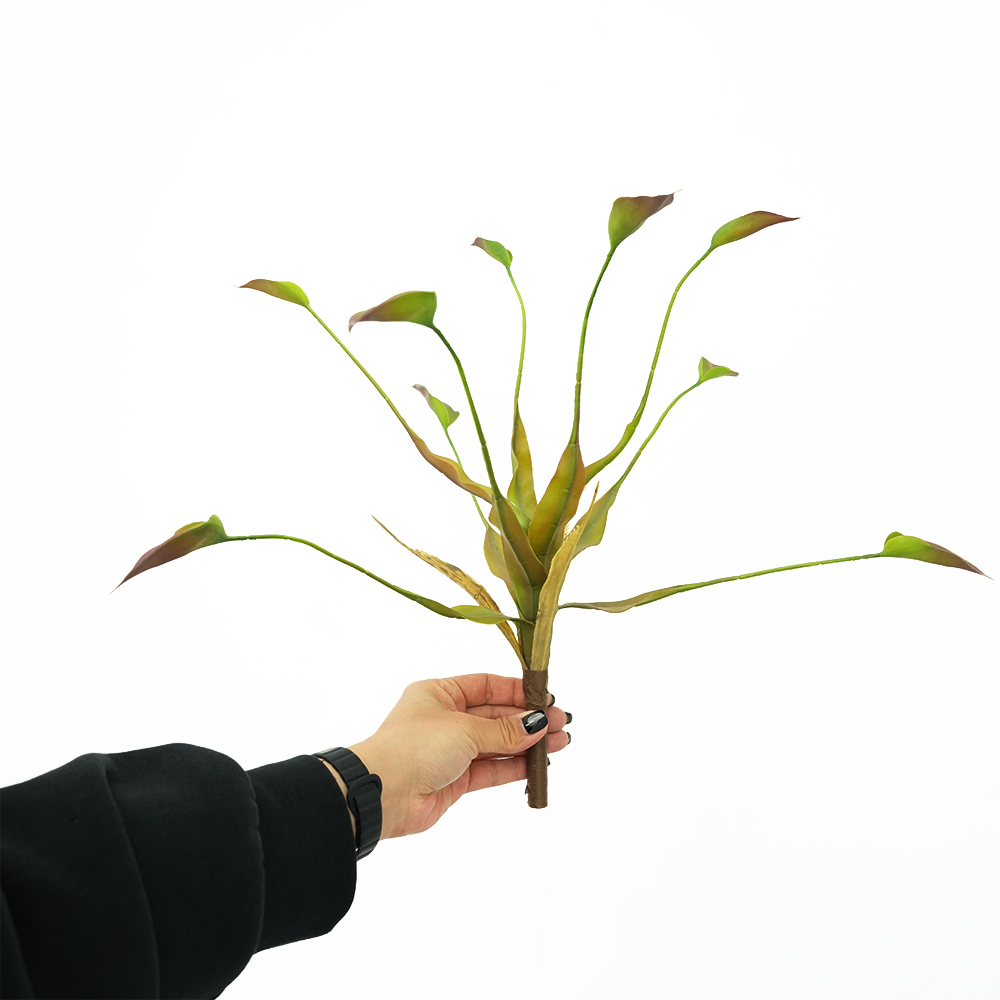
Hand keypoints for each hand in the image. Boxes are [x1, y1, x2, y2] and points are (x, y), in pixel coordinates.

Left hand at [324, 674, 570, 839]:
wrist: (382, 793)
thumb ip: (505, 730)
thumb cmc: (416, 746)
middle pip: (496, 715)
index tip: (547, 698)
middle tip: (562, 722)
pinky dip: (515, 766)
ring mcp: (451, 750)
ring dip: (527, 744)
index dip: (517, 691)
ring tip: (560, 742)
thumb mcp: (465, 729)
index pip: (486, 686)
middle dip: (529, 719)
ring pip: (497, 743)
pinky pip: (492, 769)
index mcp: (440, 693)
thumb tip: (539, 723)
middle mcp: (446, 719)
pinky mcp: (456, 779)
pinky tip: (539, 763)